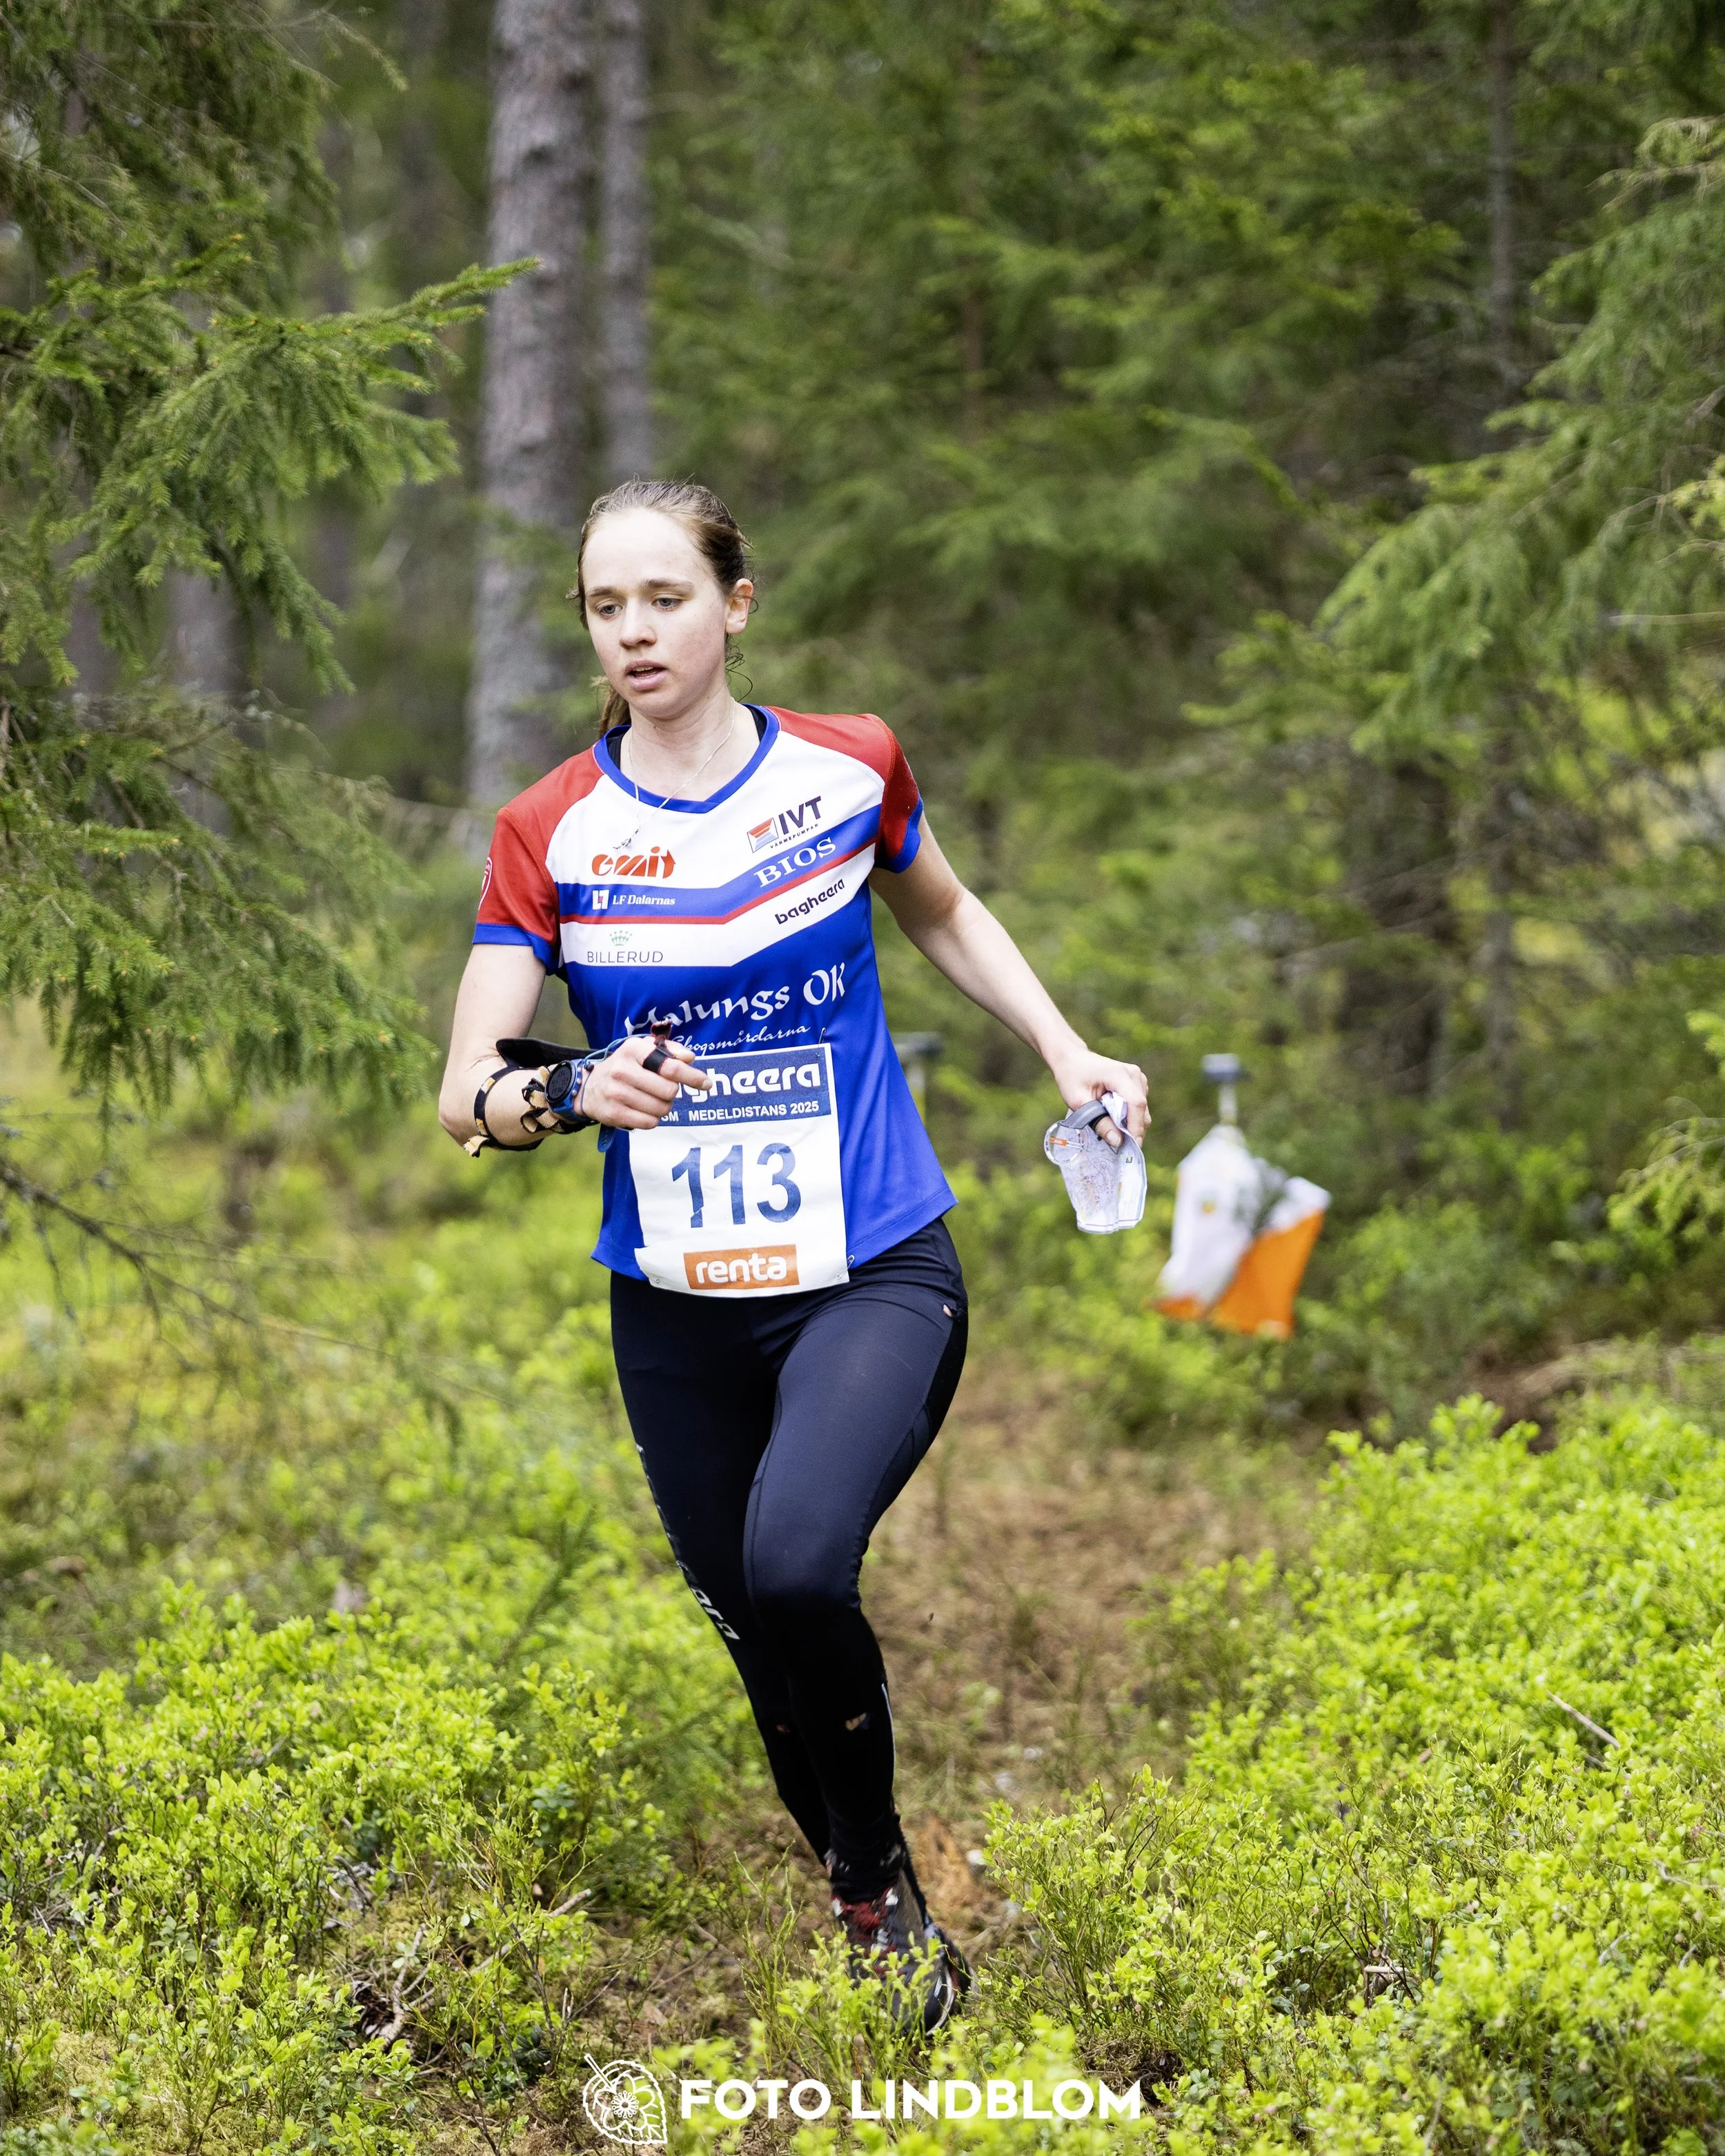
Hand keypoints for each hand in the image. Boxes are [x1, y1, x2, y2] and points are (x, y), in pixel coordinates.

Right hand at [578, 1033, 711, 1129]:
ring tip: (653, 1099)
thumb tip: (689, 1058)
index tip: (705, 1083)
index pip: (670, 1066)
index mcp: (633, 1050)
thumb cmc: (625, 1066)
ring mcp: (617, 1093)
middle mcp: (623, 1071)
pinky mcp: (614, 1114)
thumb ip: (669, 1050)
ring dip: (664, 1106)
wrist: (589, 1086)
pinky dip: (653, 1119)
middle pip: (669, 1090)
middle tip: (664, 1090)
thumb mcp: (642, 1049)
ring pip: (661, 1109)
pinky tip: (645, 1110)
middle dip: (673, 1092)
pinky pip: (649, 1123)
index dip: (692, 1076)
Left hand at [1048, 1046, 1148, 1148]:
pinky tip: (1113, 1120)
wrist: (1072, 1059)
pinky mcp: (1137, 1083)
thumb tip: (1117, 1141)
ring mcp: (1137, 1077)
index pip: (1136, 1103)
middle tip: (1120, 1147)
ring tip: (1113, 1132)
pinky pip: (1138, 1106)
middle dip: (1133, 1130)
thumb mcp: (1078, 1102)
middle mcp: (1134, 1074)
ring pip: (1142, 1109)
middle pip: (1142, 1108)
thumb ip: (1098, 1121)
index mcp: (1119, 1074)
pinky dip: (1129, 1117)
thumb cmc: (1072, 1077)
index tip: (1130, 1147)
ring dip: (1130, 1124)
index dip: (1135, 1127)